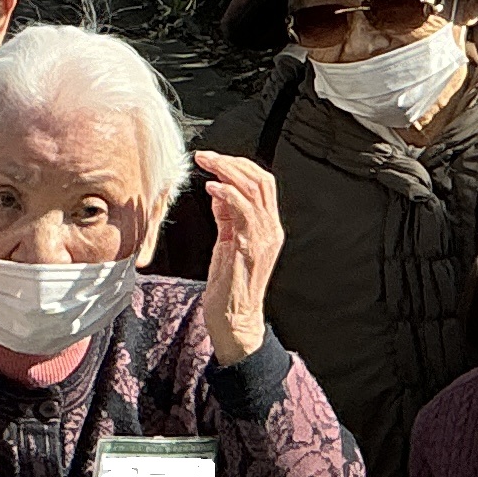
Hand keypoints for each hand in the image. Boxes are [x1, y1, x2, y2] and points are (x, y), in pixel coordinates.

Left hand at [191, 155, 282, 368]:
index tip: (214, 158)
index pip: (262, 184)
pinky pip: (244, 211)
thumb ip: (226, 217)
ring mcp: (263, 238)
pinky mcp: (249, 248)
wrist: (234, 321)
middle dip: (232, 162)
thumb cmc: (228, 286)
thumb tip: (218, 189)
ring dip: (228, 171)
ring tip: (207, 163)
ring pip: (254, 189)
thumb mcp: (227, 243)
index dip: (239, 165)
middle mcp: (270, 230)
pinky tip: (212, 187)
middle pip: (261, 180)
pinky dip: (228, 194)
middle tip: (206, 155)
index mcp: (268, 228)